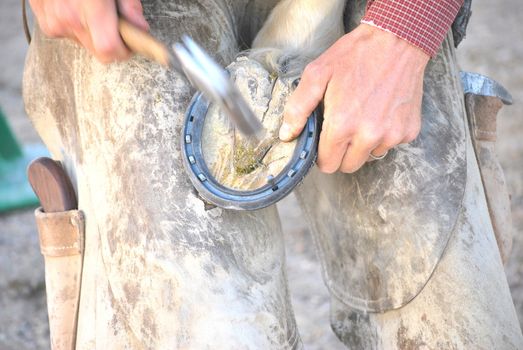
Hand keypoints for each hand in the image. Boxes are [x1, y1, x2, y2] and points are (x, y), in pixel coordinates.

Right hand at [29, 0, 148, 62]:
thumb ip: (130, 5)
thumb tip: (140, 28)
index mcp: (90, 4)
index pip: (108, 48)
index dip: (122, 50)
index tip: (129, 45)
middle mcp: (69, 16)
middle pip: (98, 50)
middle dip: (110, 41)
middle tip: (114, 22)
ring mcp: (54, 20)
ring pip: (84, 43)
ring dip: (92, 32)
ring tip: (92, 8)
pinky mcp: (45, 22)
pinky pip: (68, 34)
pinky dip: (76, 25)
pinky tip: (76, 6)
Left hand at [279, 23, 429, 172]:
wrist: (397, 41)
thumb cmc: (355, 56)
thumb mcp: (317, 75)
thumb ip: (298, 108)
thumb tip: (287, 135)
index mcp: (342, 126)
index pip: (327, 164)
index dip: (322, 155)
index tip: (324, 142)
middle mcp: (368, 135)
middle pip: (348, 166)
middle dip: (342, 152)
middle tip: (342, 127)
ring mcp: (391, 135)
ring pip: (370, 157)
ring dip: (364, 144)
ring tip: (363, 114)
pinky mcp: (408, 131)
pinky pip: (390, 144)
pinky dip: (384, 134)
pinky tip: (381, 110)